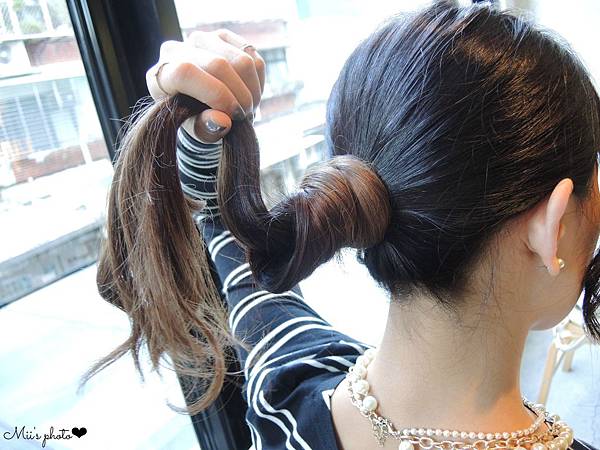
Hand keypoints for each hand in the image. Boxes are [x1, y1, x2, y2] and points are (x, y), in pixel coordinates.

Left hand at [146, 29, 265, 142]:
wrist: (196, 102)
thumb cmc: (192, 119)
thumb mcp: (195, 130)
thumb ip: (205, 128)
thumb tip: (224, 122)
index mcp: (162, 74)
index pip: (186, 73)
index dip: (215, 94)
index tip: (233, 115)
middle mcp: (179, 49)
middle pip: (218, 65)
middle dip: (240, 96)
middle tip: (245, 116)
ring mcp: (202, 40)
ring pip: (241, 61)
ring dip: (252, 91)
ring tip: (248, 108)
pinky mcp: (223, 37)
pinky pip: (253, 57)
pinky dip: (258, 81)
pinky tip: (250, 94)